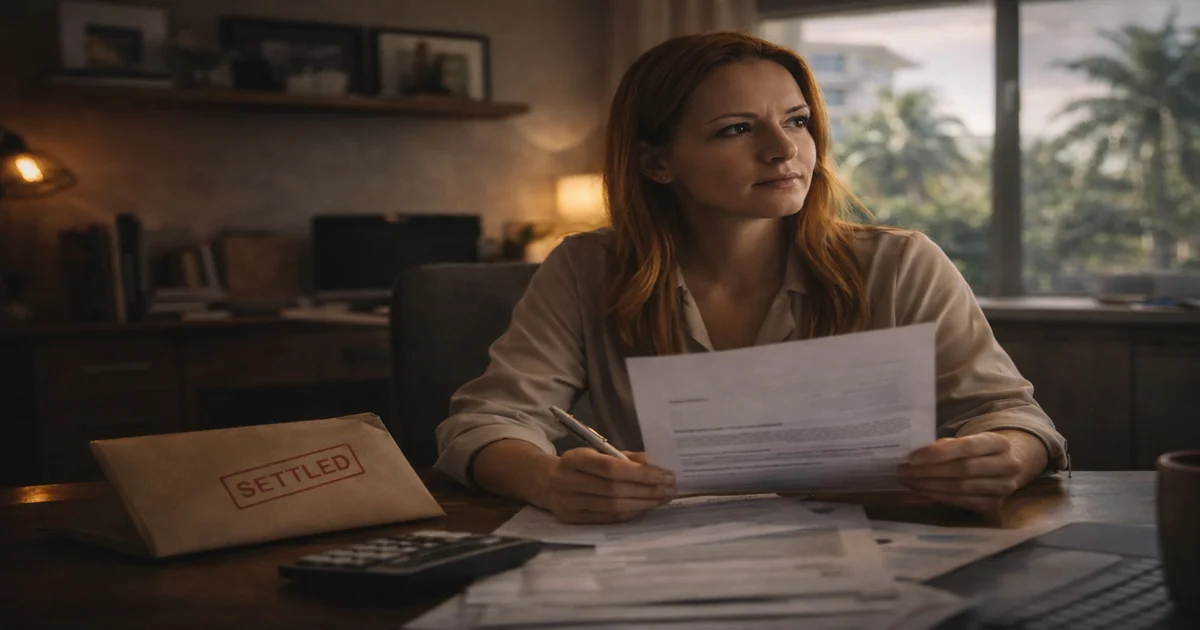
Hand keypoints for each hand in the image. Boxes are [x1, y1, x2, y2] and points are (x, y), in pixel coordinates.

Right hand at [539, 449, 676, 523]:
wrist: (545, 482)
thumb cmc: (580, 465)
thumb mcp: (597, 453)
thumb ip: (625, 458)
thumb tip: (655, 463)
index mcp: (574, 458)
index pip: (611, 468)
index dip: (640, 473)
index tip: (665, 475)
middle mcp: (567, 481)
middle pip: (614, 489)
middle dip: (647, 490)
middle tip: (670, 489)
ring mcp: (568, 503)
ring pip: (612, 507)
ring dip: (643, 504)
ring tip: (662, 499)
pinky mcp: (572, 519)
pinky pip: (607, 518)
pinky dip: (630, 513)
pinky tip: (645, 508)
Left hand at [897, 430, 1047, 514]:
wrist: (1004, 466)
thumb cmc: (977, 451)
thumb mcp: (967, 440)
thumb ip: (945, 445)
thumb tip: (914, 456)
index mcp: (1000, 443)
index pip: (967, 447)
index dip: (938, 452)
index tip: (912, 457)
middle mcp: (1008, 466)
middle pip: (962, 470)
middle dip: (928, 471)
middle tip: (903, 471)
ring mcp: (1004, 489)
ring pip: (960, 488)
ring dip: (929, 486)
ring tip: (908, 481)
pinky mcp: (995, 506)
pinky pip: (961, 502)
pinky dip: (938, 497)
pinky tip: (921, 491)